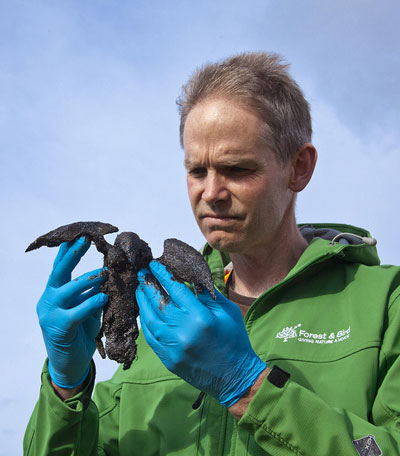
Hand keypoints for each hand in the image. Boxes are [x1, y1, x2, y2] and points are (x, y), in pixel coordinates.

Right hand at [37, 237, 107, 387]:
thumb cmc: (80, 332)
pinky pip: (77, 311)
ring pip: (70, 289)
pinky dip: (91, 303)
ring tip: (105, 273)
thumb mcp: (86, 307)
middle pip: (60, 271)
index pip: (60, 266)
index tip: (79, 233)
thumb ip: (92, 292)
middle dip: (73, 253)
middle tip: (85, 239)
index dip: (69, 250)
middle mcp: (48, 299)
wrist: (70, 364)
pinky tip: (103, 298)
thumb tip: (108, 274)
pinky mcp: (58, 327)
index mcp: (54, 292)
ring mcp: (50, 313)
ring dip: (89, 278)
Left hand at [136, 261, 266, 406]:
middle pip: (158, 303)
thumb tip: (189, 278)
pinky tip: (145, 312)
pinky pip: (151, 338)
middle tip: (142, 274)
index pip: (175, 289)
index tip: (154, 265)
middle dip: (148, 285)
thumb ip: (207, 294)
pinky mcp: (169, 360)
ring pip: (150, 320)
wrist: (236, 377)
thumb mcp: (227, 311)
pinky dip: (146, 323)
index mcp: (200, 317)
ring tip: (140, 290)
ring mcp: (174, 348)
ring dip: (143, 303)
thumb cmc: (235, 340)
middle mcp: (184, 331)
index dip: (162, 275)